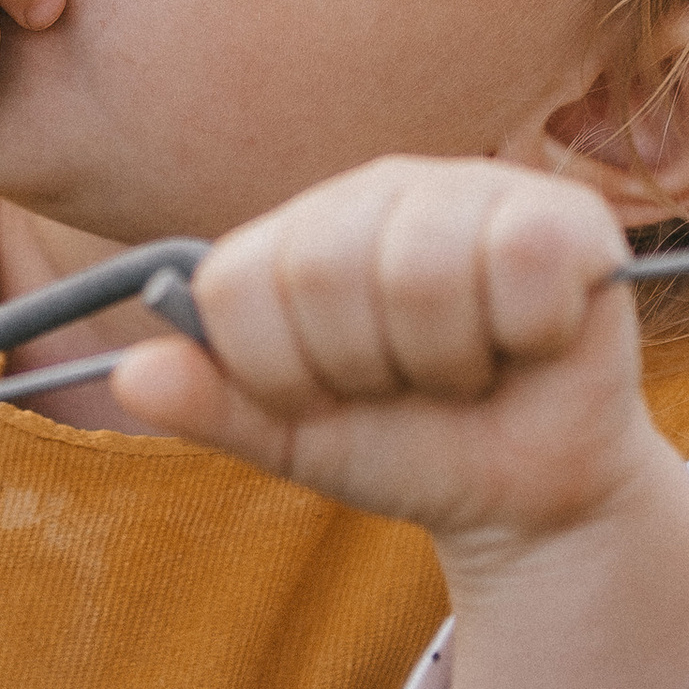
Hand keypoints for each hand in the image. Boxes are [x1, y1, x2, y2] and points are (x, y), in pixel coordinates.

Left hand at [111, 153, 664, 560]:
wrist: (531, 499)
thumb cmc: (410, 448)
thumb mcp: (297, 439)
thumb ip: (215, 403)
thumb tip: (129, 376)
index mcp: (303, 230)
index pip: (235, 284)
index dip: (280, 372)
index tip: (329, 396)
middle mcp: (379, 189)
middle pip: (321, 272)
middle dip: (366, 370)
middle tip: (410, 384)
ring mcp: (470, 189)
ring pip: (418, 272)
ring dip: (447, 362)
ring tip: (469, 367)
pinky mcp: (559, 214)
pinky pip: (518, 263)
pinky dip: (525, 335)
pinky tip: (530, 341)